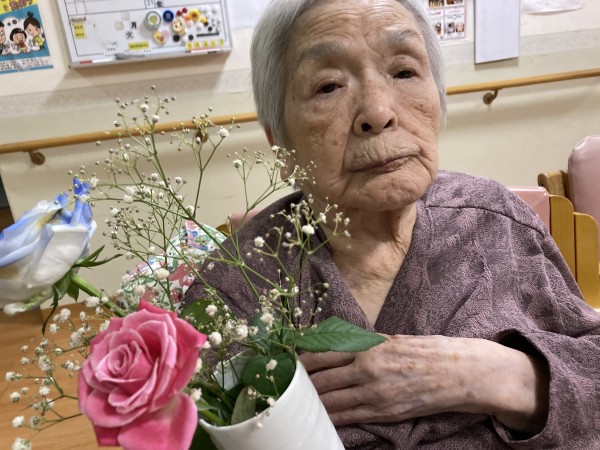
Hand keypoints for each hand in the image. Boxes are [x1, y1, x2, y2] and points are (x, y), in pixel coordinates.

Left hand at [300, 334, 547, 432]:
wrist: (459, 371)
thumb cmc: (424, 350)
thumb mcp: (390, 339)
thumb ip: (362, 344)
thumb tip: (334, 345)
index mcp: (368, 346)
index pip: (323, 354)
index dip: (301, 362)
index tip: (285, 364)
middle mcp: (367, 368)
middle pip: (321, 379)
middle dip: (298, 386)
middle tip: (279, 388)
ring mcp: (375, 392)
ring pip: (331, 401)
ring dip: (309, 405)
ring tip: (290, 406)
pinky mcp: (384, 411)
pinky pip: (349, 417)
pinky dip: (331, 418)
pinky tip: (316, 420)